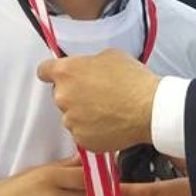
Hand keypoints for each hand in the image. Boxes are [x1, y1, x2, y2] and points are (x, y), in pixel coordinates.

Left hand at [38, 49, 158, 152]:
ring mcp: (71, 121)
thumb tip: (87, 69)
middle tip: (98, 94)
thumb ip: (89, 62)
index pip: (44, 70)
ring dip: (84, 113)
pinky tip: (111, 123)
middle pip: (61, 94)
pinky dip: (93, 130)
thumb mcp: (111, 56)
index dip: (54, 72)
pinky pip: (83, 133)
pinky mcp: (82, 140)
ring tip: (109, 110)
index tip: (63, 76)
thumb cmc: (134, 81)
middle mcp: (63, 97)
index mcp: (66, 72)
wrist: (150, 110)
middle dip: (75, 94)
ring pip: (72, 116)